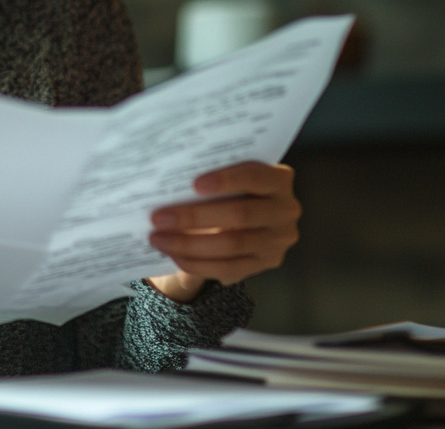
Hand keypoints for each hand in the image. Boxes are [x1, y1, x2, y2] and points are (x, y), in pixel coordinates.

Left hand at [144, 162, 300, 302]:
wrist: (245, 218)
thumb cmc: (228, 189)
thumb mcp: (227, 176)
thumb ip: (210, 178)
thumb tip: (169, 183)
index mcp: (278, 179)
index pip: (254, 176)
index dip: (226, 180)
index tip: (194, 184)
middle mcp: (285, 209)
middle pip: (240, 215)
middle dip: (195, 217)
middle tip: (159, 218)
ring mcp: (279, 240)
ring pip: (232, 245)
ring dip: (190, 245)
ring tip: (159, 239)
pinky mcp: (267, 262)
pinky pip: (230, 268)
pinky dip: (199, 264)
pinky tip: (175, 256)